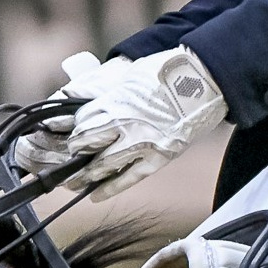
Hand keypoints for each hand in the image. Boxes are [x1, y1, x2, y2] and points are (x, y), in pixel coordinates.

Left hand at [14, 46, 225, 198]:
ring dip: (83, 176)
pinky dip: (109, 188)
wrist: (206, 79)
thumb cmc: (169, 73)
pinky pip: (128, 178)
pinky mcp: (159, 157)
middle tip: (61, 162)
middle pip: (85, 144)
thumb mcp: (130, 77)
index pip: (81, 122)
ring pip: (102, 166)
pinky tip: (95, 194)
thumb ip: (109, 95)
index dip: (70, 130)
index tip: (63, 137)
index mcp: (116, 101)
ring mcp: (142, 143)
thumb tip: (89, 106)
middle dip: (72, 154)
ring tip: (71, 182)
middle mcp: (125, 124)